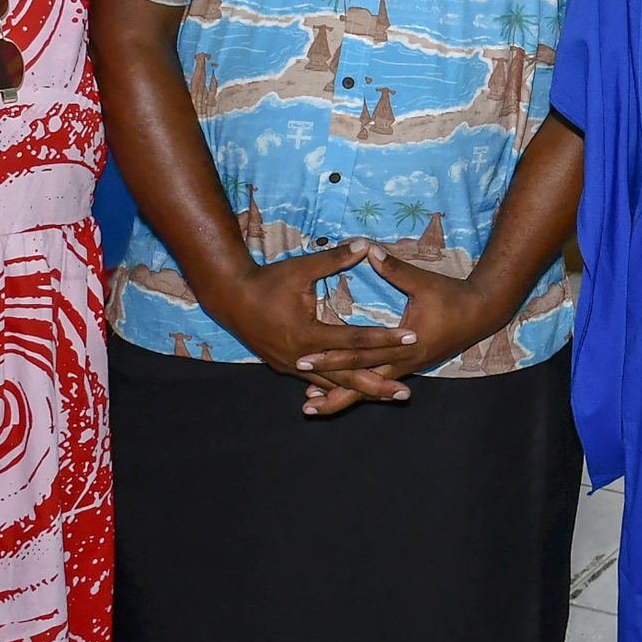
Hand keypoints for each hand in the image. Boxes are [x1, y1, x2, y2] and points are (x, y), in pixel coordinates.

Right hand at [202, 244, 416, 376]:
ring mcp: (293, 366)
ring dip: (360, 391)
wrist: (229, 298)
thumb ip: (335, 259)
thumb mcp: (301, 268)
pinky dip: (337, 390)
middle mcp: (302, 357)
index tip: (412, 339)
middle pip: (347, 375)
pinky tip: (352, 397)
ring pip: (333, 385)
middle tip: (406, 395)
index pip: (356, 338)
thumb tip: (366, 244)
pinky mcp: (286, 368)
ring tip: (388, 396)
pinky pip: (317, 383)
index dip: (385, 339)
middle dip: (378, 385)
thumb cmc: (267, 281)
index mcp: (309, 334)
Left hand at [296, 248, 527, 416]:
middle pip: (363, 384)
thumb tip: (368, 249)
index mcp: (404, 344)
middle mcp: (404, 362)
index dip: (331, 357)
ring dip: (343, 398)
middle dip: (333, 392)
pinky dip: (359, 390)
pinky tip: (341, 391)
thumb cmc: (453, 296)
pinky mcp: (409, 366)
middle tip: (304, 403)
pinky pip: (379, 383)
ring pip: (370, 389)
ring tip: (313, 406)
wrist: (482, 313)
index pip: (360, 354)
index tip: (304, 360)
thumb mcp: (424, 281)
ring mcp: (407, 367)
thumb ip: (395, 268)